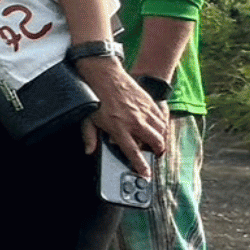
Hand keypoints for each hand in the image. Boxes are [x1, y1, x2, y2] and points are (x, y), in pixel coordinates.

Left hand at [75, 58, 167, 177]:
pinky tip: (158, 126)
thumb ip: (90, 137)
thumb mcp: (87, 119)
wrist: (104, 75)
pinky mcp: (149, 102)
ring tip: (157, 142)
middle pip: (154, 142)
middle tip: (156, 155)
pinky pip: (161, 117)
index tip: (147, 174)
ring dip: (161, 138)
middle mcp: (134, 121)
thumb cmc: (95, 96)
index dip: (141, 165)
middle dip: (158, 152)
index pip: (133, 152)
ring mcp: (144, 111)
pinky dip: (162, 124)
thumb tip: (89, 151)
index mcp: (119, 128)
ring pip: (161, 130)